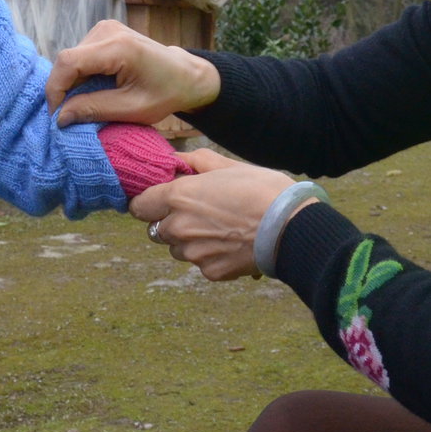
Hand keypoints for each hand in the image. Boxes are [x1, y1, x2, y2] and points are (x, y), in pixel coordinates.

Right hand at [45, 19, 221, 124]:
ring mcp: (105, 28)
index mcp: (119, 47)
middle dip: (65, 90)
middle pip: (68, 61)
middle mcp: (108, 30)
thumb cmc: (165, 93)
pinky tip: (95, 90)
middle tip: (71, 116)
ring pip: (72, 59)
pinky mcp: (104, 32)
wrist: (186, 75)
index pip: (69, 62)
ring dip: (73, 84)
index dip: (56, 90)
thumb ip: (94, 110)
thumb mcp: (131, 109)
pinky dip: (81, 76)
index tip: (57, 116)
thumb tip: (59, 117)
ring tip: (88, 104)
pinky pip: (81, 56)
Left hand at [130, 149, 298, 280]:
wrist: (291, 227)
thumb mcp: (229, 166)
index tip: (160, 200)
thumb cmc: (262, 190)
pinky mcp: (211, 272)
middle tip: (199, 213)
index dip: (148, 202)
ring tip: (220, 229)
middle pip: (157, 230)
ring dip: (189, 241)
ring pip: (177, 250)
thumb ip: (196, 161)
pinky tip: (233, 245)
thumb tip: (177, 159)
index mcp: (178, 197)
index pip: (139, 206)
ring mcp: (194, 253)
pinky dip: (211, 256)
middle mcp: (178, 227)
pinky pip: (201, 264)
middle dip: (171, 222)